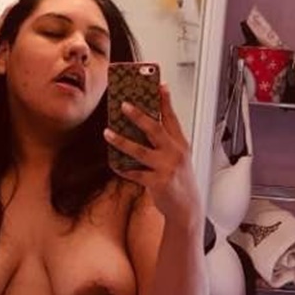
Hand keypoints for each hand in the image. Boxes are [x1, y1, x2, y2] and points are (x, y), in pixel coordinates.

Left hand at [104, 85, 201, 225]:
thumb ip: (165, 142)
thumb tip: (142, 126)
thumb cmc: (180, 180)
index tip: (159, 85)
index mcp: (180, 144)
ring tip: (107, 133)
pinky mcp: (158, 183)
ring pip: (140, 150)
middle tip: (124, 104)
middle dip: (139, 115)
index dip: (165, 101)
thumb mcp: (178, 158)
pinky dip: (123, 168)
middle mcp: (175, 153)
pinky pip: (135, 173)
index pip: (172, 118)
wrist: (187, 208)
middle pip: (155, 129)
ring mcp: (167, 168)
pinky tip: (114, 163)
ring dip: (121, 141)